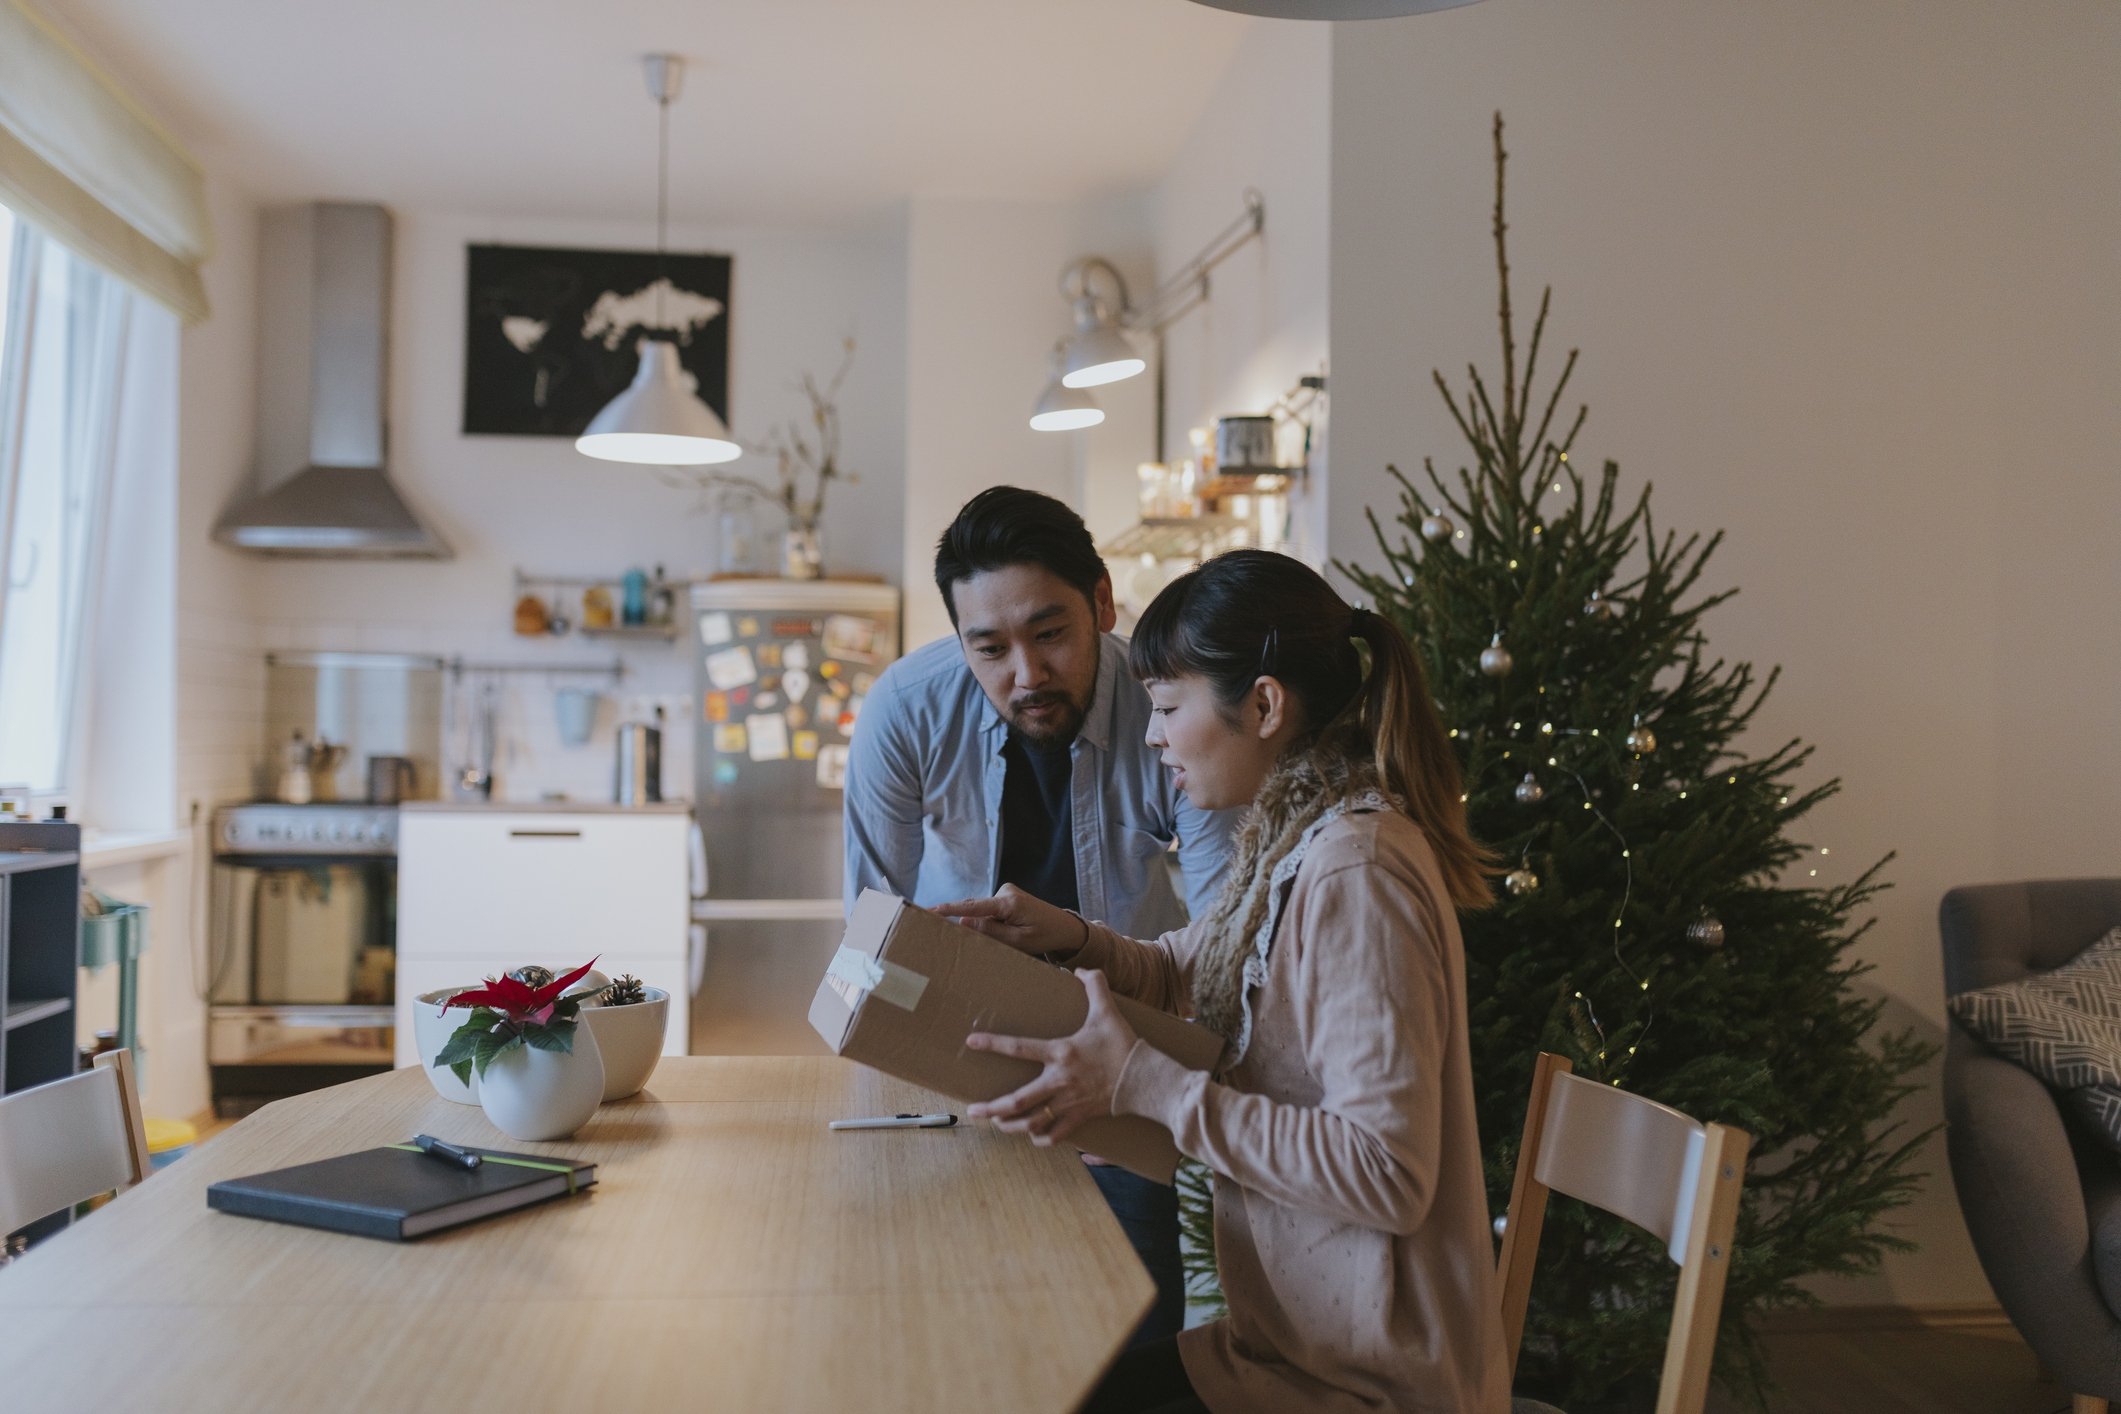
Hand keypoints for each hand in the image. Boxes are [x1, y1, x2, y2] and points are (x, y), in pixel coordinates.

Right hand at [933, 883, 1086, 958]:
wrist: (1064, 926)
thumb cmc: (1044, 936)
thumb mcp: (1017, 941)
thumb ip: (990, 931)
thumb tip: (963, 922)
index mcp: (1009, 903)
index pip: (973, 907)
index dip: (950, 910)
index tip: (930, 910)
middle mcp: (1005, 892)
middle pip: (976, 910)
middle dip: (967, 923)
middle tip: (960, 934)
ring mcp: (1006, 892)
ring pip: (984, 913)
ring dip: (988, 927)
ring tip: (1010, 937)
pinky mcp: (1006, 896)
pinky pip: (990, 911)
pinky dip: (992, 923)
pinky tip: (1009, 932)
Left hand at [965, 970, 1137, 1146]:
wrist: (1146, 1079)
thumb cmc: (1123, 1045)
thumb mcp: (1108, 1012)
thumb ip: (1095, 986)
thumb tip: (1082, 969)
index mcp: (1061, 1053)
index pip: (1019, 1047)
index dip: (993, 1044)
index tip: (971, 1042)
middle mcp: (1059, 1081)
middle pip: (1018, 1100)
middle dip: (992, 1108)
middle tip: (973, 1111)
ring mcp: (1069, 1103)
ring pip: (1032, 1122)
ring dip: (1011, 1126)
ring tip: (998, 1124)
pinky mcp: (1080, 1117)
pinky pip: (1055, 1135)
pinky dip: (1041, 1138)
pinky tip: (1032, 1136)